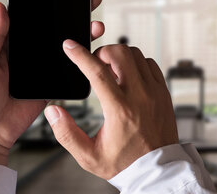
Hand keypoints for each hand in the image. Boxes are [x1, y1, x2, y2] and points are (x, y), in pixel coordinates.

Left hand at [0, 0, 105, 164]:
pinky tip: (92, 51)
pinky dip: (83, 59)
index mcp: (11, 42)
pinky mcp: (54, 82)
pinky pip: (71, 68)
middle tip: (88, 1)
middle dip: (74, 14)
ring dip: (83, 34)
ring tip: (95, 25)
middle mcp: (30, 52)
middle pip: (56, 28)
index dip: (48, 4)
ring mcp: (44, 67)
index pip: (33, 18)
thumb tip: (0, 8)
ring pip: (67, 46)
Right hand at [44, 42, 178, 178]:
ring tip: (111, 72)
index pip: (98, 72)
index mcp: (120, 110)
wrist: (157, 170)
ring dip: (121, 57)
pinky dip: (137, 63)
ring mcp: (155, 92)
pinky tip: (128, 76)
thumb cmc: (125, 163)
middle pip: (121, 54)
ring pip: (137, 55)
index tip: (70, 46)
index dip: (80, 55)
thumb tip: (53, 111)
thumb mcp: (89, 156)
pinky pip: (151, 64)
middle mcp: (140, 96)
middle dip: (103, 52)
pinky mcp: (164, 92)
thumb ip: (66, 133)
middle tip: (95, 64)